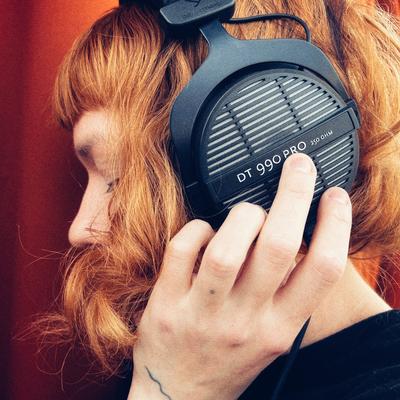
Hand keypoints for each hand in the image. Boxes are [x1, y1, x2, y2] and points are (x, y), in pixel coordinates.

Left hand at [128, 153, 351, 399]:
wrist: (179, 394)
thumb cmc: (229, 358)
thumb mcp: (271, 334)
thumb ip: (286, 291)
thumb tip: (298, 234)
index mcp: (280, 326)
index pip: (322, 271)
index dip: (335, 225)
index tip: (334, 196)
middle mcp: (246, 319)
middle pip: (279, 246)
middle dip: (294, 194)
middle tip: (298, 167)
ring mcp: (203, 312)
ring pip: (228, 246)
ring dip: (243, 215)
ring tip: (248, 212)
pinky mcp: (167, 303)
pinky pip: (182, 249)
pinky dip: (197, 228)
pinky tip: (204, 230)